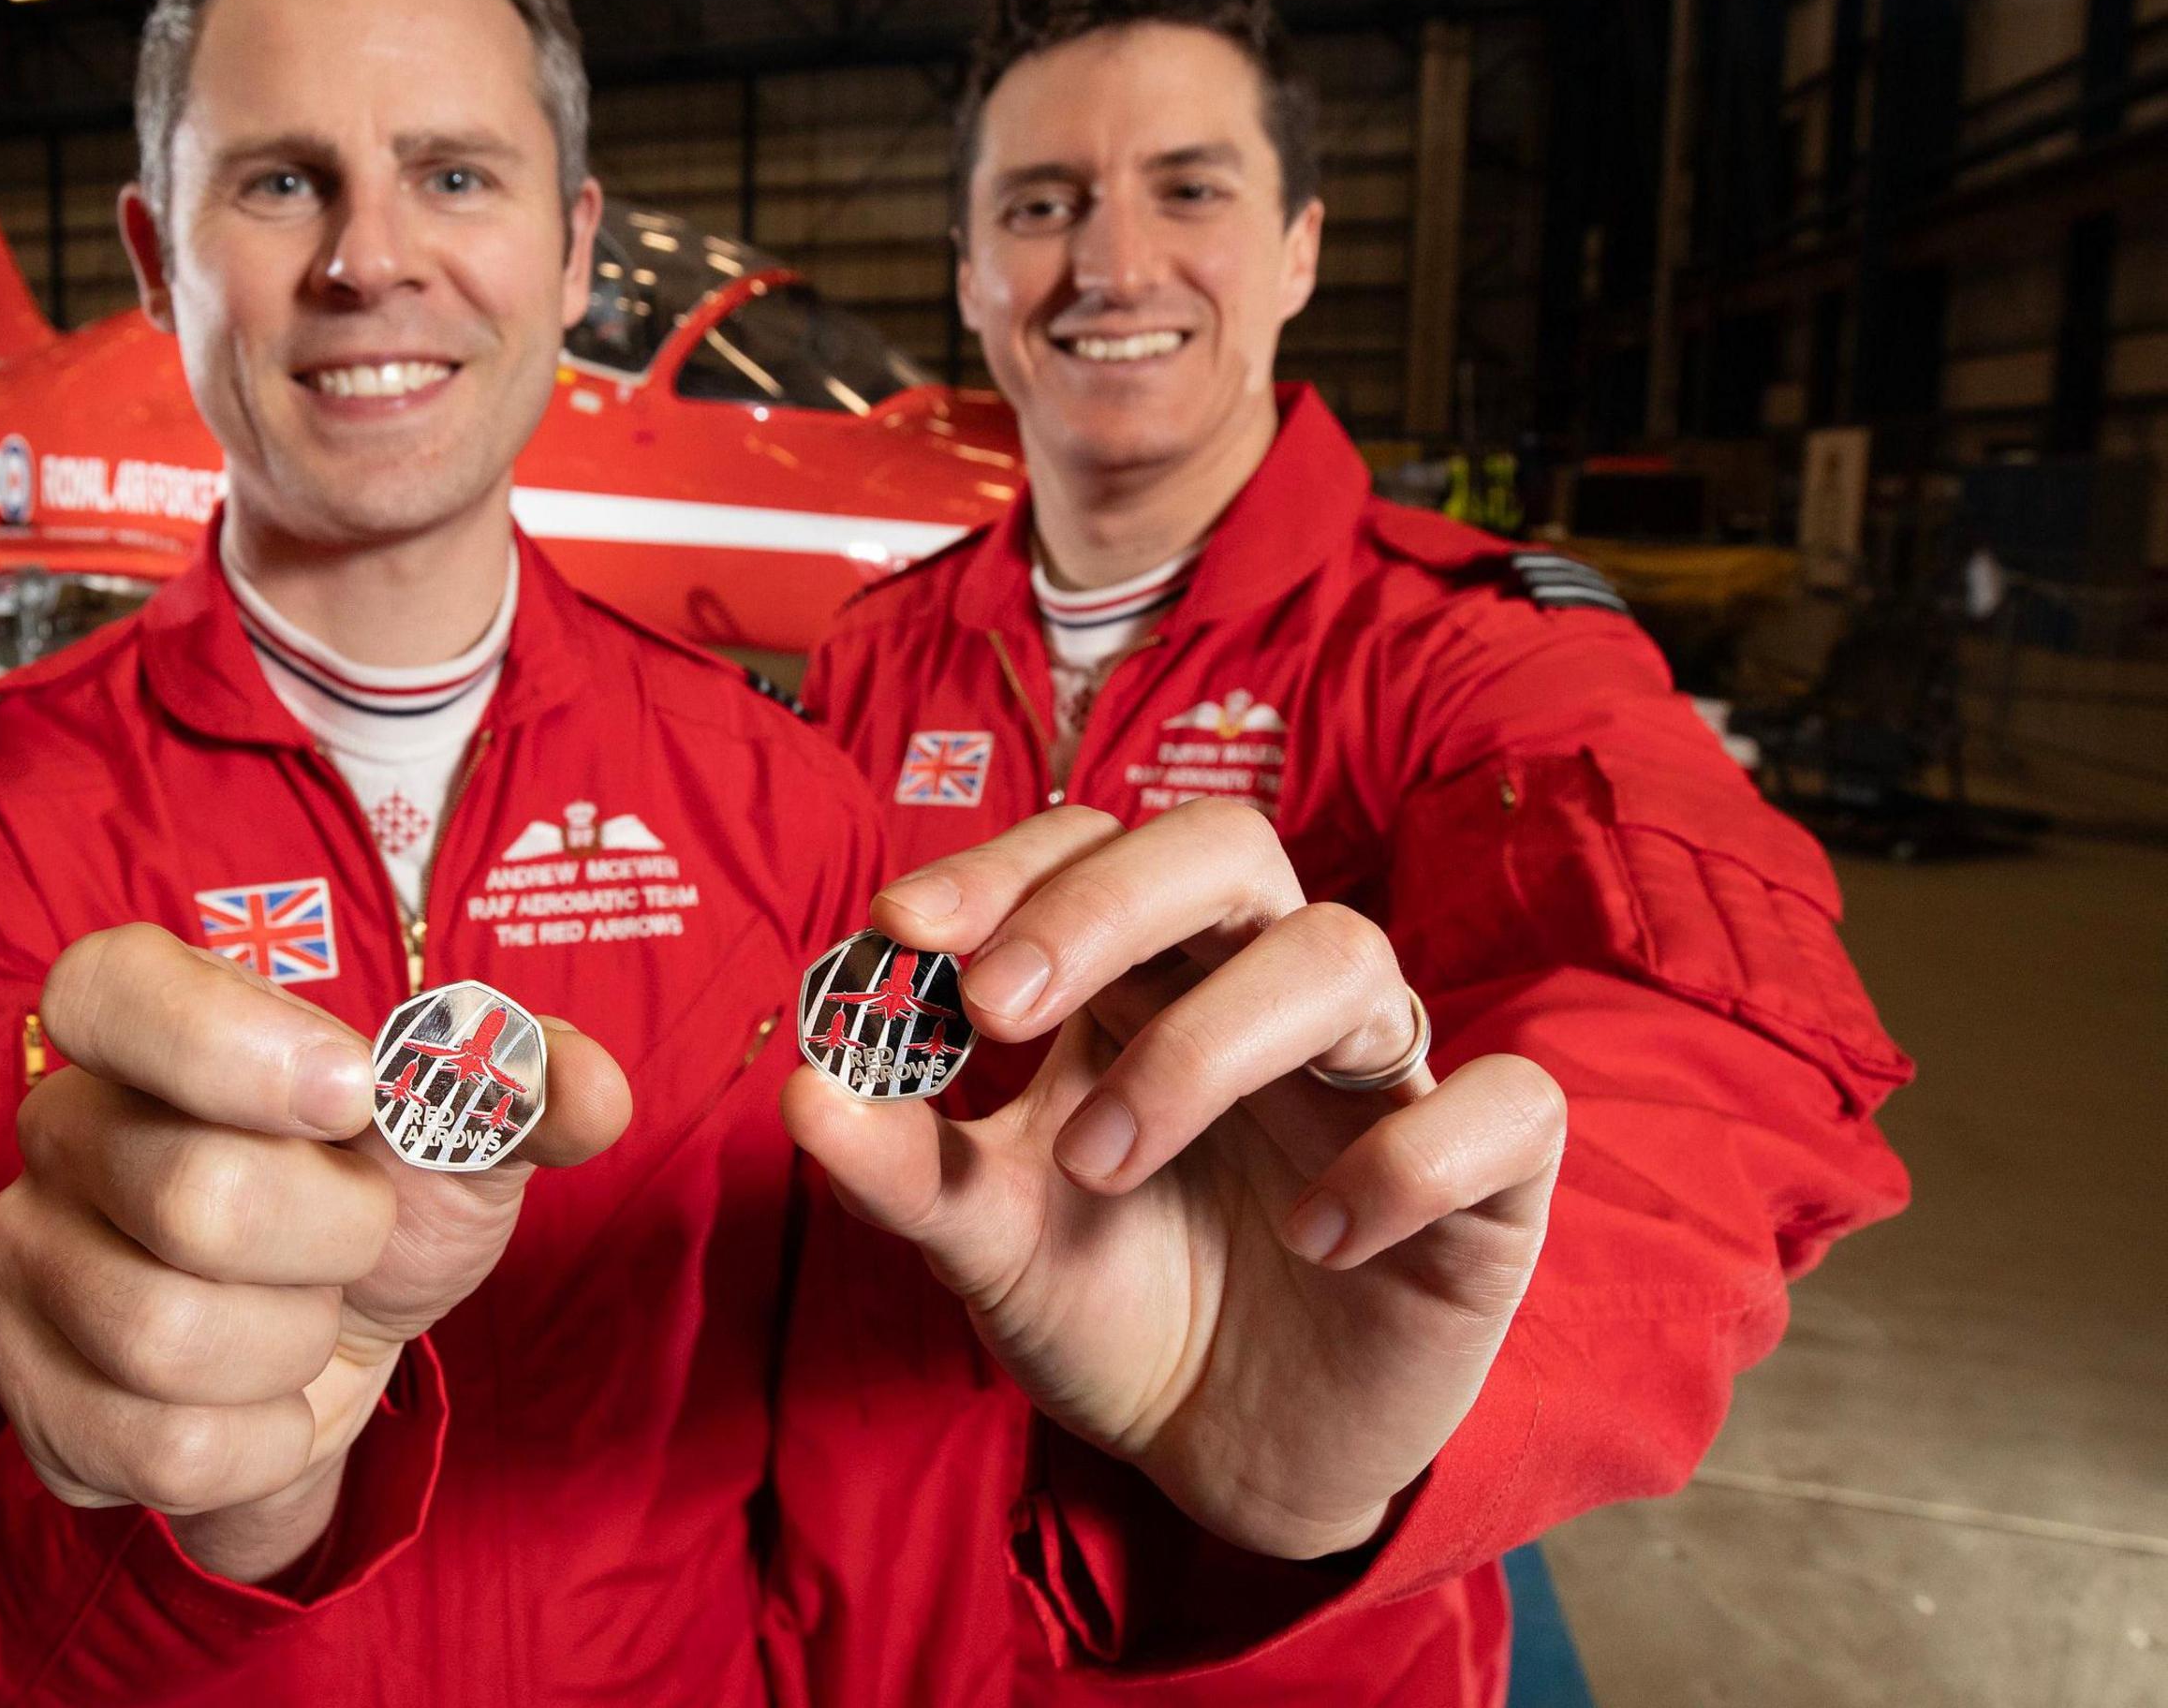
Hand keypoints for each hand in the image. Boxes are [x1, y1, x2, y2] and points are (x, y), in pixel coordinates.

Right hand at [0, 923, 629, 1581]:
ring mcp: (30, 1267)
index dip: (227, 1044)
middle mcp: (61, 1131)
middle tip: (353, 1237)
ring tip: (304, 1318)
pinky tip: (269, 1403)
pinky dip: (264, 1443)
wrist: (340, 1346)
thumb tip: (584, 1084)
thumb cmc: (387, 1200)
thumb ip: (520, 1085)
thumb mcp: (464, 1131)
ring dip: (295, 1347)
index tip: (356, 1095)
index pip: (112, 988)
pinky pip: (160, 1447)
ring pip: (166, 1337)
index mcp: (146, 1026)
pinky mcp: (33, 1397)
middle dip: (335, 1240)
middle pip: (192, 1197)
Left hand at [785, 801, 1564, 1559]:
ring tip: (1107, 1168)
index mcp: (1141, 978)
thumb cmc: (1110, 1307)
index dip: (1003, 869)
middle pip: (1225, 849)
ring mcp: (1380, 1077)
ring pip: (1347, 958)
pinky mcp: (1487, 1183)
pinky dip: (1411, 1156)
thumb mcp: (990, 1248)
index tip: (900, 933)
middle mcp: (1262, 995)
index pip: (1088, 847)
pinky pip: (1506, 1107)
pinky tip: (1315, 1237)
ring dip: (1209, 1048)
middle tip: (999, 1010)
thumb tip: (801, 1093)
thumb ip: (903, 1169)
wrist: (1227, 1459)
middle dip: (1106, 908)